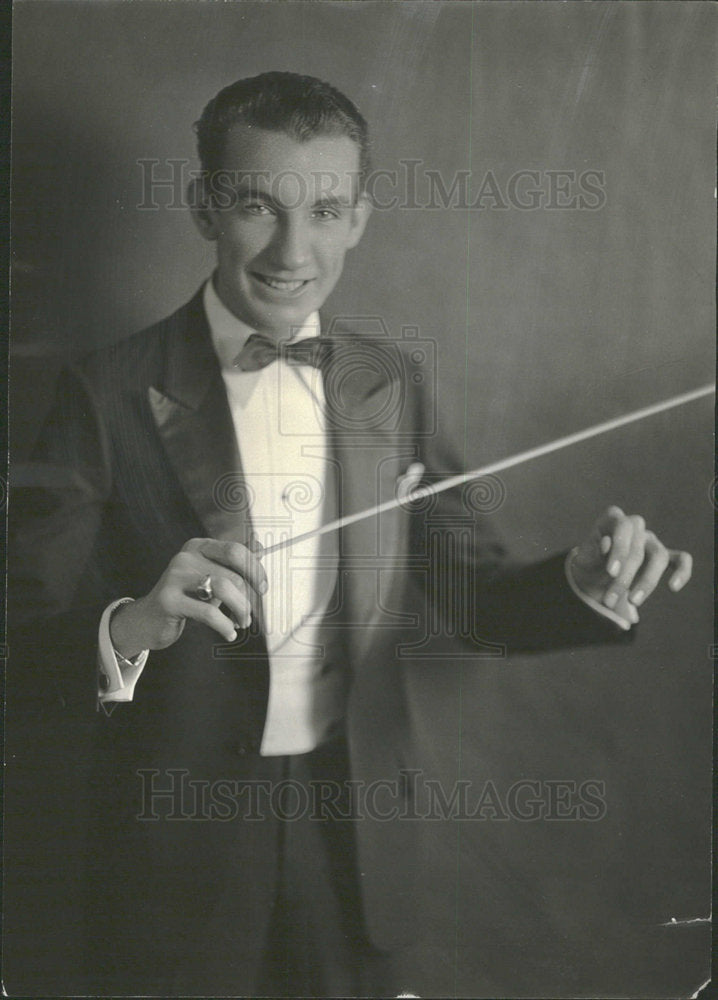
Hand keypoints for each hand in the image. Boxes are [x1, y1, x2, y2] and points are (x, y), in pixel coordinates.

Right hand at [110, 537, 266, 657]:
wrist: (147, 620)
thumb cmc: (185, 599)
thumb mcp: (210, 578)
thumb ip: (233, 564)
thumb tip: (260, 548)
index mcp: (198, 547)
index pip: (235, 551)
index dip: (255, 570)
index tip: (263, 589)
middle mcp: (185, 557)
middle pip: (232, 574)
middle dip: (247, 599)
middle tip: (247, 616)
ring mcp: (174, 577)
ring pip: (223, 588)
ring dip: (240, 610)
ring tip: (240, 623)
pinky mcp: (168, 600)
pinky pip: (208, 612)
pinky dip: (225, 626)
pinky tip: (228, 633)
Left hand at [570, 506, 692, 624]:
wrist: (593, 573)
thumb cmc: (589, 562)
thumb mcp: (584, 558)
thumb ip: (593, 551)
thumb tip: (606, 543)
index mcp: (613, 519)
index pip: (622, 526)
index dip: (619, 549)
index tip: (611, 572)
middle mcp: (635, 526)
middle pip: (638, 547)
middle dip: (624, 577)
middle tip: (609, 601)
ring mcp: (651, 540)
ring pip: (659, 556)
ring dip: (647, 582)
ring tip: (632, 602)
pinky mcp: (665, 555)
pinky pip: (681, 559)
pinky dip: (682, 571)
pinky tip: (673, 587)